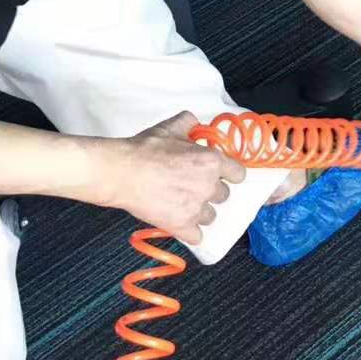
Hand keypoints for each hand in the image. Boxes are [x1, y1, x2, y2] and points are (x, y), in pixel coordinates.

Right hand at [101, 112, 244, 244]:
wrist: (122, 172)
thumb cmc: (145, 150)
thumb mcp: (170, 128)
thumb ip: (189, 123)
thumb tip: (195, 122)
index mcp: (211, 161)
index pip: (238, 173)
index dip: (228, 173)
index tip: (221, 174)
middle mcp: (208, 185)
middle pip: (223, 195)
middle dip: (210, 191)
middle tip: (192, 186)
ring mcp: (196, 208)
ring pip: (211, 216)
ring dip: (200, 211)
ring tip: (183, 203)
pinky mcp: (182, 226)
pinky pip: (197, 236)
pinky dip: (190, 232)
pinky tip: (181, 223)